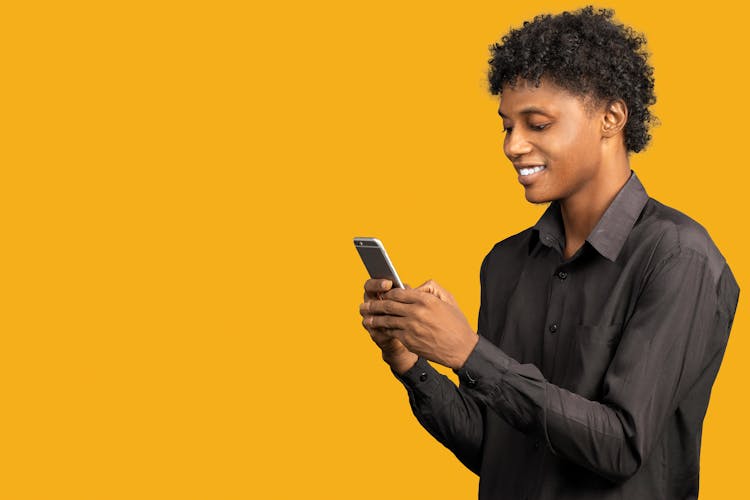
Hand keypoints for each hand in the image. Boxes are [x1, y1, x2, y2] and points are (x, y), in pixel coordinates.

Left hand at [361, 280, 478, 369]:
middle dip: (375, 305)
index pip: (398, 292)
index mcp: (425, 299)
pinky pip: (392, 332)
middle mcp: (416, 312)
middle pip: (389, 305)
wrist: (462, 349)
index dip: (387, 293)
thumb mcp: (448, 299)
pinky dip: (384, 330)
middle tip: (365, 305)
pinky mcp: (409, 341)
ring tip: (366, 318)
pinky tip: (379, 329)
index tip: (381, 293)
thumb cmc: (456, 323)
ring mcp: (411, 327)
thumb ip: (431, 288)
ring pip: (387, 320)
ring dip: (375, 318)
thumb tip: (414, 287)